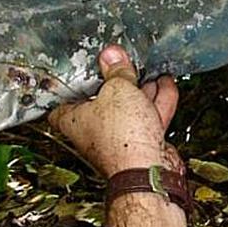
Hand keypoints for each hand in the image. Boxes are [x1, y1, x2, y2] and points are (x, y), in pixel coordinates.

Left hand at [48, 45, 179, 177]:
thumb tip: (112, 57)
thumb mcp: (117, 89)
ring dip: (141, 88)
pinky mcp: (141, 141)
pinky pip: (147, 116)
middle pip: (102, 99)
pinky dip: (156, 101)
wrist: (149, 169)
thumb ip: (116, 71)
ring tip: (148, 70)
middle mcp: (93, 131)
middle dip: (116, 80)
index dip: (71, 83)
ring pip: (129, 107)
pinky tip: (164, 85)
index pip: (63, 99)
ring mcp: (118, 137)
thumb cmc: (122, 139)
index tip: (79, 69)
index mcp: (73, 119)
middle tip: (123, 62)